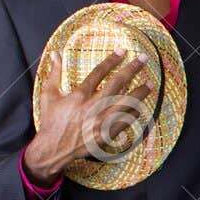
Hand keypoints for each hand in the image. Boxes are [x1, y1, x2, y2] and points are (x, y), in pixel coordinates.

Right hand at [24, 49, 151, 184]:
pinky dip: (134, 113)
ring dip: (140, 92)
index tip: (123, 51)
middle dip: (131, 69)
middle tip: (144, 59)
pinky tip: (142, 106)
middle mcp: (93, 106)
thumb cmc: (51, 120)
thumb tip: (55, 53)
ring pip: (126, 103)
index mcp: (79, 95)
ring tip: (151, 83)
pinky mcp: (107, 134)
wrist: (54, 147)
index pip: (100, 72)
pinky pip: (126, 121)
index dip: (112, 60)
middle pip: (117, 83)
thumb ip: (54, 72)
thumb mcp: (49, 94)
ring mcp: (102, 121)